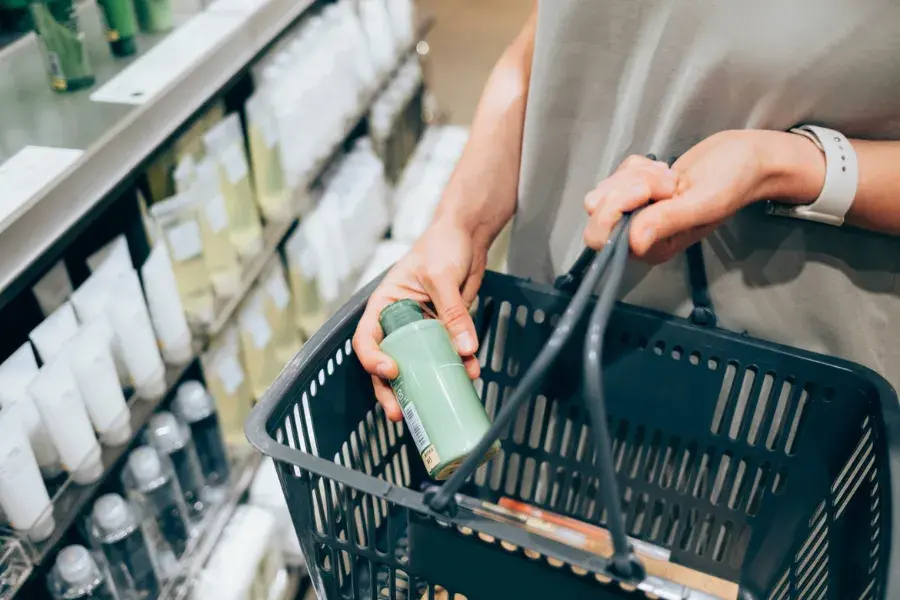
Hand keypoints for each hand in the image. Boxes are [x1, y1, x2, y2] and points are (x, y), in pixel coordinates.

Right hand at [352, 217, 485, 421]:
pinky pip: (446, 355)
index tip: (391, 371)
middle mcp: (398, 321)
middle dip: (392, 391)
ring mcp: (421, 329)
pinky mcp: (443, 331)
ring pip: (417, 366)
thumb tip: (466, 349)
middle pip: (388, 362)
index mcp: (384, 305)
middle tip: (400, 412)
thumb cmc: (442, 245)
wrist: (467, 235)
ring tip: (437, 404)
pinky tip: (469, 375)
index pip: (367, 338)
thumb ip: (453, 312)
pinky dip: (457, 367)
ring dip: (426, 385)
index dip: (373, 360)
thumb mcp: (442, 277)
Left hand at [582, 130, 824, 261]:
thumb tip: (633, 242)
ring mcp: (638, 212)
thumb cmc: (733, 180)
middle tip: (665, 180)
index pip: (603, 238)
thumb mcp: (703, 202)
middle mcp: (641, 235)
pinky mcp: (638, 191)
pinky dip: (638, 165)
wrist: (747, 156)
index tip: (647, 190)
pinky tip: (665, 170)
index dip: (615, 209)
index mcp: (654, 248)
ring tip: (670, 175)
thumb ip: (667, 221)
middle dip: (626, 187)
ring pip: (606, 189)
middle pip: (597, 212)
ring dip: (636, 174)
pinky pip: (617, 174)